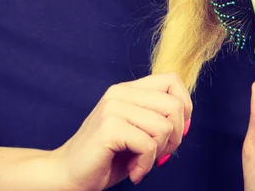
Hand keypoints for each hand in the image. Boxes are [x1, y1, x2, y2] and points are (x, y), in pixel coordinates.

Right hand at [49, 71, 192, 190]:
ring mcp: (114, 108)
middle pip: (174, 106)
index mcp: (128, 89)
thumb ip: (157, 118)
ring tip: (141, 163)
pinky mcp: (109, 127)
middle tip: (158, 155)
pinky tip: (134, 172)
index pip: (172, 79)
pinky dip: (146, 165)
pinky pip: (148, 145)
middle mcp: (120, 92)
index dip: (184, 105)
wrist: (68, 174)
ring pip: (164, 126)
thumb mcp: (136, 131)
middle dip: (175, 137)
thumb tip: (187, 120)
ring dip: (158, 154)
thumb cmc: (107, 157)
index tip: (176, 131)